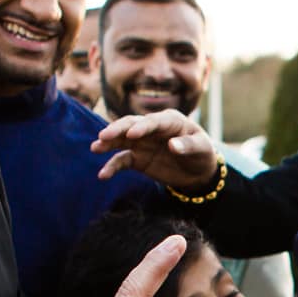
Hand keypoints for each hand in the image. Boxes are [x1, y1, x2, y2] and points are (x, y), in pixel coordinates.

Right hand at [93, 110, 220, 190]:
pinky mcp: (137, 158)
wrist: (198, 171)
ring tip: (95, 148)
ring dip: (108, 143)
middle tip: (104, 136)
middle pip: (131, 125)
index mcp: (170, 121)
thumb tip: (172, 146)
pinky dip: (112, 167)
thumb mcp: (202, 149)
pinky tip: (103, 175)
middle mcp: (152, 128)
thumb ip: (188, 146)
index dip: (142, 127)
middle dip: (117, 130)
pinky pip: (122, 161)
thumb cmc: (202, 153)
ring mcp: (142, 143)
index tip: (132, 134)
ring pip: (121, 140)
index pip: (153, 121)